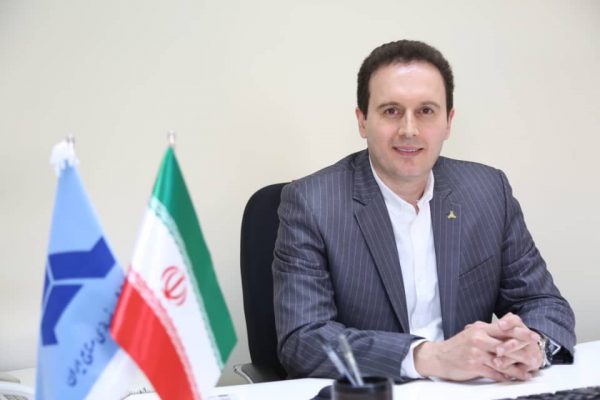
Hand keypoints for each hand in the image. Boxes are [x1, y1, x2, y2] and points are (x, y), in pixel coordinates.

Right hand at [414, 316, 539, 381]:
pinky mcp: (474, 366)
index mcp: (480, 328)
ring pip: (503, 361)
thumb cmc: (459, 345)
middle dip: (523, 353)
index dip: (522, 333)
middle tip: (535, 358)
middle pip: (507, 345)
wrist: (439, 357)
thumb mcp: (473, 332)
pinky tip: (512, 378)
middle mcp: (479, 339)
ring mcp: (476, 353)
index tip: (535, 338)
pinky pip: (494, 372)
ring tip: (528, 372)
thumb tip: (509, 323)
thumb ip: (490, 330)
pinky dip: (505, 376)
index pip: (505, 328)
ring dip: (517, 369)